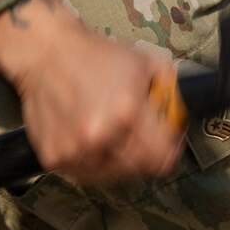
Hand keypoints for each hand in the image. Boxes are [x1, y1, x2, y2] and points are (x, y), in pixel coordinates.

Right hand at [0, 0, 184, 184]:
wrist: (45, 52)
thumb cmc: (95, 55)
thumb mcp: (146, 63)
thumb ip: (172, 92)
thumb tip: (184, 116)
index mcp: (127, 113)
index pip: (163, 159)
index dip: (170, 150)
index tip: (167, 141)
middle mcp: (100, 138)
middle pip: (140, 170)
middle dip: (145, 154)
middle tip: (137, 134)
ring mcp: (75, 151)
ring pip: (113, 176)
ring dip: (118, 160)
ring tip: (111, 134)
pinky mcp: (55, 158)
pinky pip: (85, 174)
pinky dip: (92, 161)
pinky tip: (90, 138)